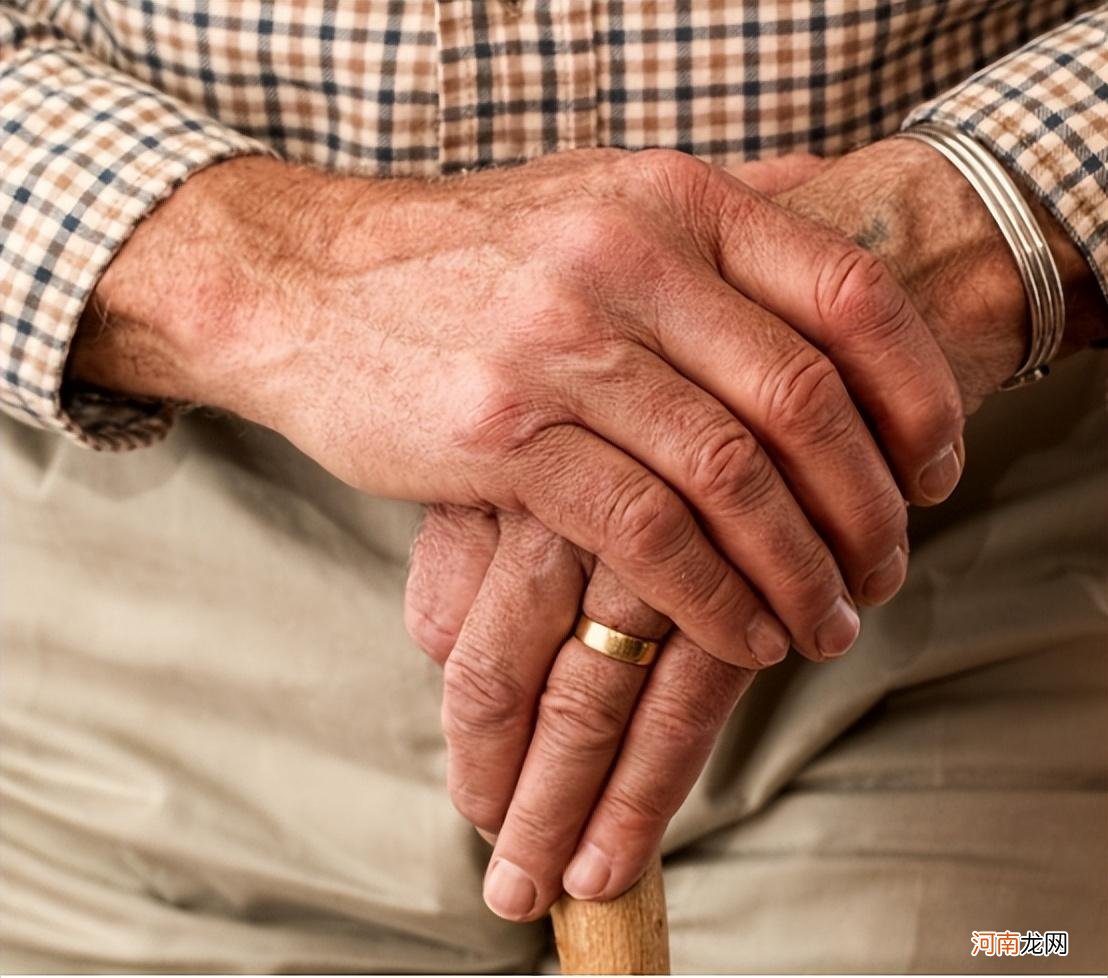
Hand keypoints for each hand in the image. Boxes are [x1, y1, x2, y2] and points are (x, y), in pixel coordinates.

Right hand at [71, 148, 966, 669]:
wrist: (306, 286)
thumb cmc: (464, 260)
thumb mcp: (591, 198)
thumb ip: (708, 210)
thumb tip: (825, 195)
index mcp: (669, 199)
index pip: (846, 291)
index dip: (917, 390)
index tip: (937, 470)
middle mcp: (625, 259)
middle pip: (801, 398)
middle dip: (865, 505)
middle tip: (886, 570)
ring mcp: (560, 346)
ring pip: (729, 476)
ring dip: (797, 568)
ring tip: (826, 622)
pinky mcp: (503, 436)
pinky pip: (643, 533)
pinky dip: (711, 597)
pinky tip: (741, 634)